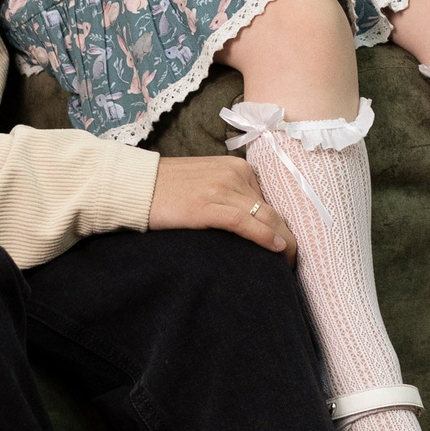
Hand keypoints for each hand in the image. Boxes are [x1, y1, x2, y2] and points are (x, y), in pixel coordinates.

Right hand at [147, 153, 294, 258]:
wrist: (135, 186)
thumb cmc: (168, 188)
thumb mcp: (208, 182)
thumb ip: (232, 194)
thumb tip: (254, 221)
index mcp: (237, 167)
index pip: (270, 200)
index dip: (283, 224)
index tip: (289, 244)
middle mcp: (234, 174)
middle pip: (272, 210)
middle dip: (288, 236)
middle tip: (294, 259)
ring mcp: (221, 189)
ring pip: (265, 217)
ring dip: (283, 241)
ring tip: (289, 263)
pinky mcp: (206, 206)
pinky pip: (244, 222)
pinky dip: (264, 237)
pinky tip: (277, 249)